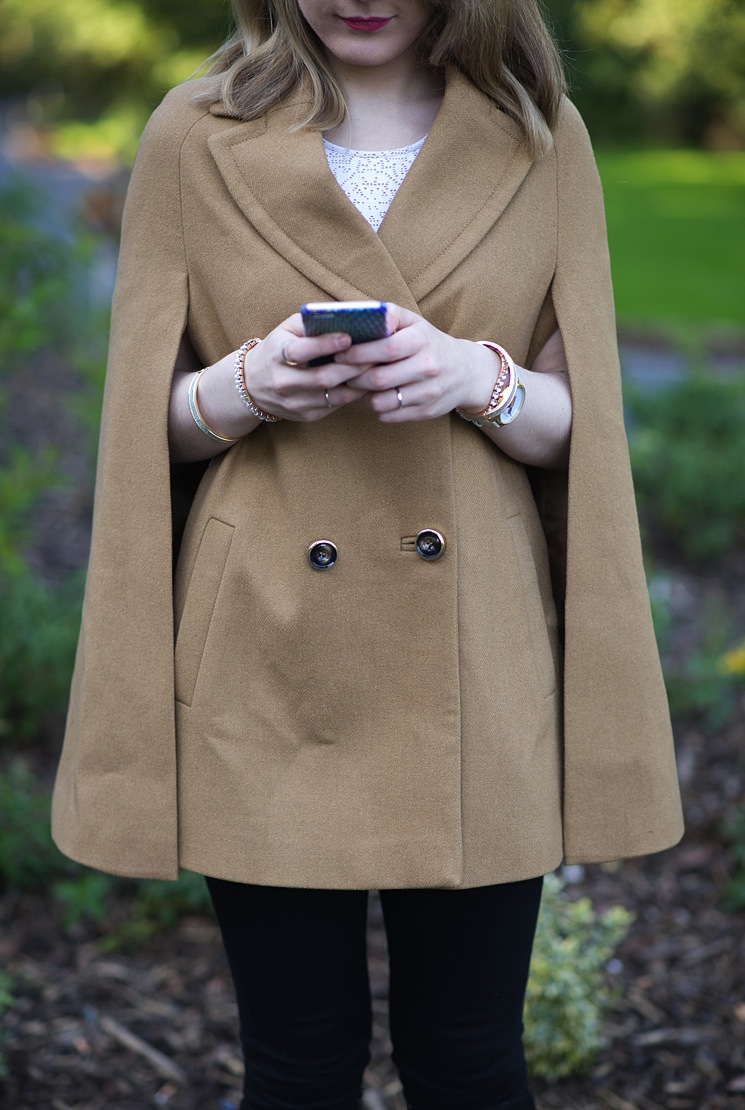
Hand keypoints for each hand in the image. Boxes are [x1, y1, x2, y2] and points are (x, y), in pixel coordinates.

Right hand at [244, 313, 368, 421]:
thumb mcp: (287, 330)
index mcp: (276, 355)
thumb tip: (347, 316)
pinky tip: (367, 384)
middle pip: (323, 377)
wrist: (253, 384)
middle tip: (377, 355)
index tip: (348, 337)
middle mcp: (283, 381)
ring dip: (359, 383)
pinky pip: (335, 406)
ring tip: (377, 370)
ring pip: (334, 396)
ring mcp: (294, 402)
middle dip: (353, 366)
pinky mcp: (306, 415)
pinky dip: (354, 395)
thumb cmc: (278, 348)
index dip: (325, 344)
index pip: (301, 351)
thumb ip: (312, 322)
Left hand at [326, 304, 495, 421]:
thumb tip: (358, 316)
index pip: (385, 349)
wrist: (467, 371)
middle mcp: (428, 366)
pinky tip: (378, 398)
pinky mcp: (427, 412)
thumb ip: (388, 316)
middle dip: (354, 378)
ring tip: (361, 387)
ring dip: (364, 396)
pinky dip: (378, 409)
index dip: (358, 354)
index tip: (340, 355)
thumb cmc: (430, 343)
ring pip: (381, 402)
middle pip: (378, 379)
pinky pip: (390, 416)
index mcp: (421, 341)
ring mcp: (429, 392)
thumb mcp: (414, 323)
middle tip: (343, 374)